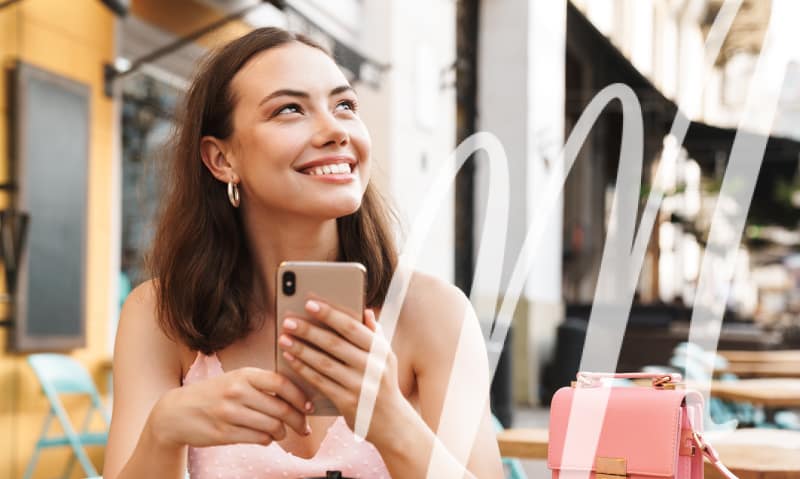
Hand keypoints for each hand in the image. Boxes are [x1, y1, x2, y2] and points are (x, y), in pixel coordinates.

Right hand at [148, 367, 312, 448]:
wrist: (176, 412)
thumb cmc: (214, 394)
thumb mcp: (235, 379)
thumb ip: (262, 384)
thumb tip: (297, 395)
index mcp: (243, 374)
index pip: (281, 383)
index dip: (300, 396)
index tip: (310, 406)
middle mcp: (237, 392)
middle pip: (280, 409)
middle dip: (298, 420)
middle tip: (305, 427)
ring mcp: (229, 414)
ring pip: (272, 427)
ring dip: (283, 433)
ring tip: (283, 432)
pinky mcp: (224, 434)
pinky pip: (259, 439)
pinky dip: (268, 440)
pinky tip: (266, 437)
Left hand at [277, 299, 406, 443]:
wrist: (392, 423)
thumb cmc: (385, 384)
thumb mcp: (386, 358)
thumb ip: (375, 334)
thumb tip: (364, 311)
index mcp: (380, 350)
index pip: (352, 327)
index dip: (330, 314)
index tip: (309, 304)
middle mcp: (371, 366)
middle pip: (334, 344)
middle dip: (309, 330)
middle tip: (288, 321)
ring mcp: (359, 385)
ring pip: (324, 363)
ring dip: (301, 349)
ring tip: (284, 338)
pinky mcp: (347, 402)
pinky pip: (320, 382)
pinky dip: (304, 369)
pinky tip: (291, 359)